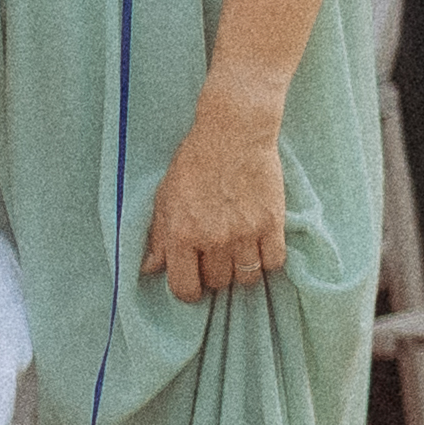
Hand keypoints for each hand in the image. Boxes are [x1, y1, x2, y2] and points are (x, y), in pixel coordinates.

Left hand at [140, 83, 293, 304]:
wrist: (233, 132)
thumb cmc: (195, 162)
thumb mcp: (166, 197)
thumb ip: (158, 236)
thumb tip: (150, 267)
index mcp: (181, 234)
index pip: (184, 286)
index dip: (189, 292)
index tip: (194, 285)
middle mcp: (213, 238)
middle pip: (218, 282)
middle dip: (215, 276)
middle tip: (217, 260)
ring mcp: (245, 232)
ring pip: (246, 277)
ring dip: (242, 271)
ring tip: (240, 255)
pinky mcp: (272, 222)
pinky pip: (274, 262)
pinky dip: (267, 261)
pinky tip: (261, 248)